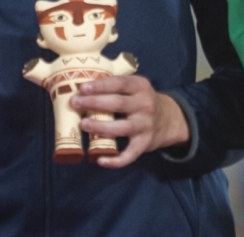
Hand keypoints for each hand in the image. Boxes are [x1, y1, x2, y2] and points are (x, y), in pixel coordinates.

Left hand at [71, 75, 189, 168]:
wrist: (169, 120)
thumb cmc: (141, 101)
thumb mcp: (135, 88)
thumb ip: (116, 86)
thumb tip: (81, 89)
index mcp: (140, 86)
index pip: (119, 83)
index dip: (100, 86)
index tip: (82, 88)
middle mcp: (145, 105)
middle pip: (118, 103)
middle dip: (94, 103)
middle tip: (75, 103)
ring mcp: (145, 125)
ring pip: (122, 127)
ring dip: (101, 126)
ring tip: (83, 124)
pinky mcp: (145, 143)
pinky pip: (130, 154)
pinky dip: (116, 160)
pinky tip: (100, 160)